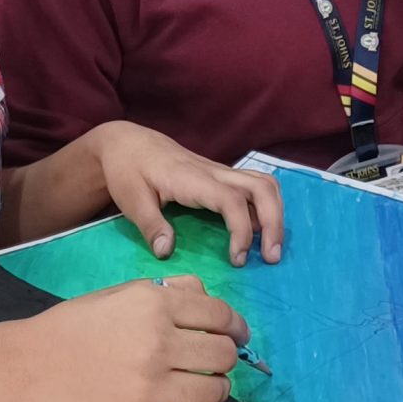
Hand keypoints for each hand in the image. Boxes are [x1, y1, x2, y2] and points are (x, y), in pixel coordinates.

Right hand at [9, 275, 245, 401]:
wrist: (30, 366)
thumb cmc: (73, 326)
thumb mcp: (120, 294)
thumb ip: (167, 292)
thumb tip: (206, 298)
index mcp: (154, 304)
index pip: (220, 315)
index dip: (235, 326)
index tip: (235, 335)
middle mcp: (158, 342)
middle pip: (223, 355)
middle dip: (226, 359)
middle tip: (213, 363)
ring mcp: (151, 385)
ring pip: (215, 392)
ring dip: (215, 390)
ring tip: (201, 389)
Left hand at [94, 122, 282, 265]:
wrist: (126, 142)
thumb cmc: (127, 170)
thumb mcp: (130, 199)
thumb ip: (150, 225)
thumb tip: (167, 252)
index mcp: (192, 179)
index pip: (232, 200)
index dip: (242, 230)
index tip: (237, 259)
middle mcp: (213, 172)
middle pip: (262, 187)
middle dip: (274, 222)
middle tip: (270, 258)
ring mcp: (219, 172)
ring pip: (264, 183)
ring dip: (275, 213)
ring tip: (270, 248)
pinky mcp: (219, 175)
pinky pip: (254, 185)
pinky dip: (265, 207)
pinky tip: (258, 232)